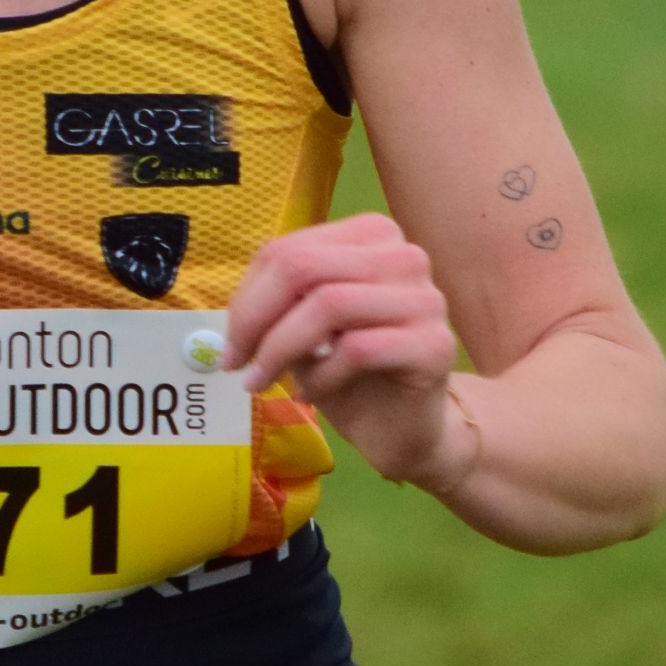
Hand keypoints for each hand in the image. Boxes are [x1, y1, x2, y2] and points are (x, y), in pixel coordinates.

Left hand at [225, 213, 479, 492]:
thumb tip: (237, 311)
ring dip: (280, 350)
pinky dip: (320, 376)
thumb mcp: (304, 329)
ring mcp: (426, 298)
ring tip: (262, 383)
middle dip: (255, 319)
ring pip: (329, 304)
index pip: (288, 250)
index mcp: (371, 237)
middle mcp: (405, 256)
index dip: (246, 298)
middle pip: (304, 268)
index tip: (231, 343)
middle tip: (235, 364)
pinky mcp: (435, 345)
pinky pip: (358, 348)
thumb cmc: (351, 373)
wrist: (404, 428)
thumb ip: (278, 304)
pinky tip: (310, 395)